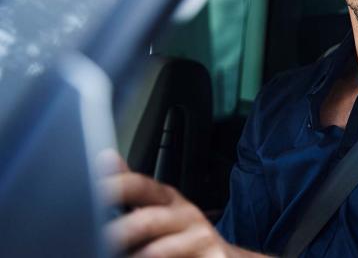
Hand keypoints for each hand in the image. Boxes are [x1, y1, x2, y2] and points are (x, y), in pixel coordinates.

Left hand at [99, 151, 260, 257]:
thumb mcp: (158, 208)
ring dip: (134, 256)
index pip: (139, 185)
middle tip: (95, 240)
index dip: (114, 187)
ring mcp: (199, 236)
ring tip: (109, 253)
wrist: (222, 256)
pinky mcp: (211, 256)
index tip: (88, 193)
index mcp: (167, 198)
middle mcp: (185, 213)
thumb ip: (131, 189)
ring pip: (157, 249)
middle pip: (146, 220)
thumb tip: (104, 157)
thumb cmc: (182, 235)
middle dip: (117, 233)